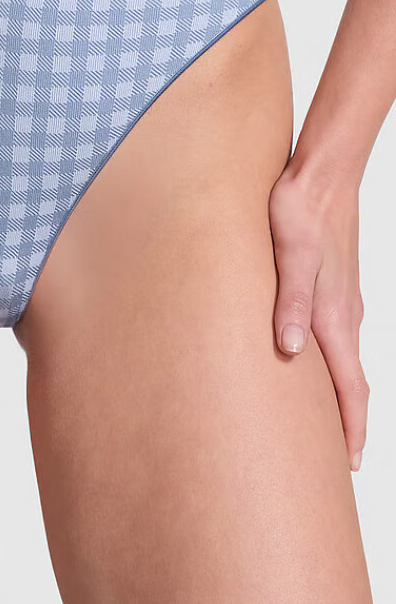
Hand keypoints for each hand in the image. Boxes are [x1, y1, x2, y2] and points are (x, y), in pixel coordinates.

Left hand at [268, 160, 367, 471]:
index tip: (350, 463)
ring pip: (345, 359)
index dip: (352, 426)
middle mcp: (344, 315)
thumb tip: (291, 349)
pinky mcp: (333, 286)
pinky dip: (333, 362)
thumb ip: (290, 302)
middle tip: (337, 456)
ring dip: (341, 393)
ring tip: (325, 418)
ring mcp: (342, 301)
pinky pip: (337, 336)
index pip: (350, 386)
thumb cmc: (300, 214)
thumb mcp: (289, 257)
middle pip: (352, 380)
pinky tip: (313, 359)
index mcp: (335, 316)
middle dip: (348, 420)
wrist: (322, 177)